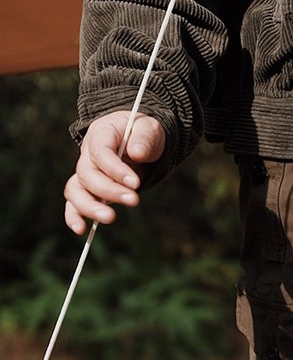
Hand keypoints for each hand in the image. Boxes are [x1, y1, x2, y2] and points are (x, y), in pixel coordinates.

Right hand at [64, 111, 165, 234]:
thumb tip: (137, 153)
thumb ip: (145, 138)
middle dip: (110, 191)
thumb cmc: (143, 133)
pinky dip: (74, 216)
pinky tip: (81, 230)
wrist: (138, 140)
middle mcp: (87, 154)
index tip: (135, 183)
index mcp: (100, 134)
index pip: (100, 152)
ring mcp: (86, 173)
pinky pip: (74, 203)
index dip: (115, 169)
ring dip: (91, 207)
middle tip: (134, 200)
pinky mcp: (89, 190)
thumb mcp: (150, 129)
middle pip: (87, 174)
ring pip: (76, 191)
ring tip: (110, 218)